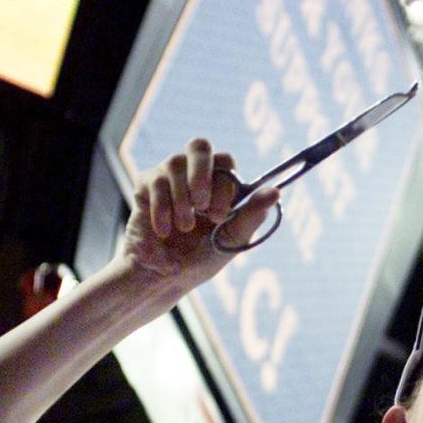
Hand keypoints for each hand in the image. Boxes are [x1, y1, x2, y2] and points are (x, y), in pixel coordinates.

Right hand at [123, 138, 278, 285]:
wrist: (165, 277)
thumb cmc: (202, 259)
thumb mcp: (232, 239)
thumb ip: (252, 215)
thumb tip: (276, 192)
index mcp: (221, 184)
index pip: (225, 163)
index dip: (223, 186)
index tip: (218, 217)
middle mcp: (195, 174)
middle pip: (199, 145)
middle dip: (201, 174)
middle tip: (201, 206)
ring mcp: (170, 177)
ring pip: (174, 163)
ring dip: (182, 199)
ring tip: (184, 227)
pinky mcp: (146, 185)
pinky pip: (155, 180)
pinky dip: (162, 208)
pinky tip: (164, 230)